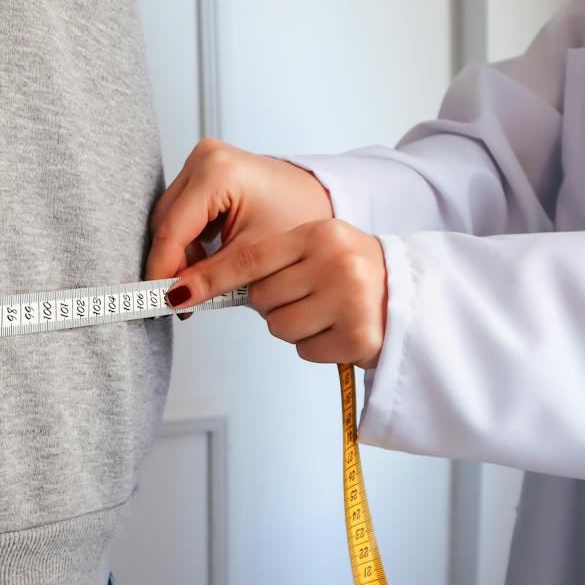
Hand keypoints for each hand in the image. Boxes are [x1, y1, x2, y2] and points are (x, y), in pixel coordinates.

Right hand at [146, 138, 334, 288]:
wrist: (321, 199)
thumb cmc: (300, 219)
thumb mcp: (253, 256)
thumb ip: (209, 279)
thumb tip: (173, 299)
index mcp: (217, 172)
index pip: (172, 230)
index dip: (161, 271)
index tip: (156, 302)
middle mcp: (204, 158)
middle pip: (166, 223)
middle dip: (171, 265)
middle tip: (181, 301)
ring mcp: (202, 161)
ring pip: (170, 220)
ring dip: (180, 256)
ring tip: (198, 286)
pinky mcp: (203, 171)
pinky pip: (181, 214)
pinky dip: (189, 243)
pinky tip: (204, 265)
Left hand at [165, 218, 387, 367]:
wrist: (411, 294)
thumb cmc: (349, 273)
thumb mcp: (315, 250)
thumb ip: (270, 260)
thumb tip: (199, 285)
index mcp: (318, 234)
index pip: (248, 259)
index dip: (208, 279)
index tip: (174, 293)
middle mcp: (335, 261)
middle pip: (261, 298)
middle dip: (271, 303)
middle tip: (304, 294)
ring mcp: (349, 298)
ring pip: (279, 326)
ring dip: (293, 325)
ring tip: (324, 311)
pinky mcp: (359, 334)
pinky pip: (304, 349)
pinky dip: (315, 346)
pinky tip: (337, 329)